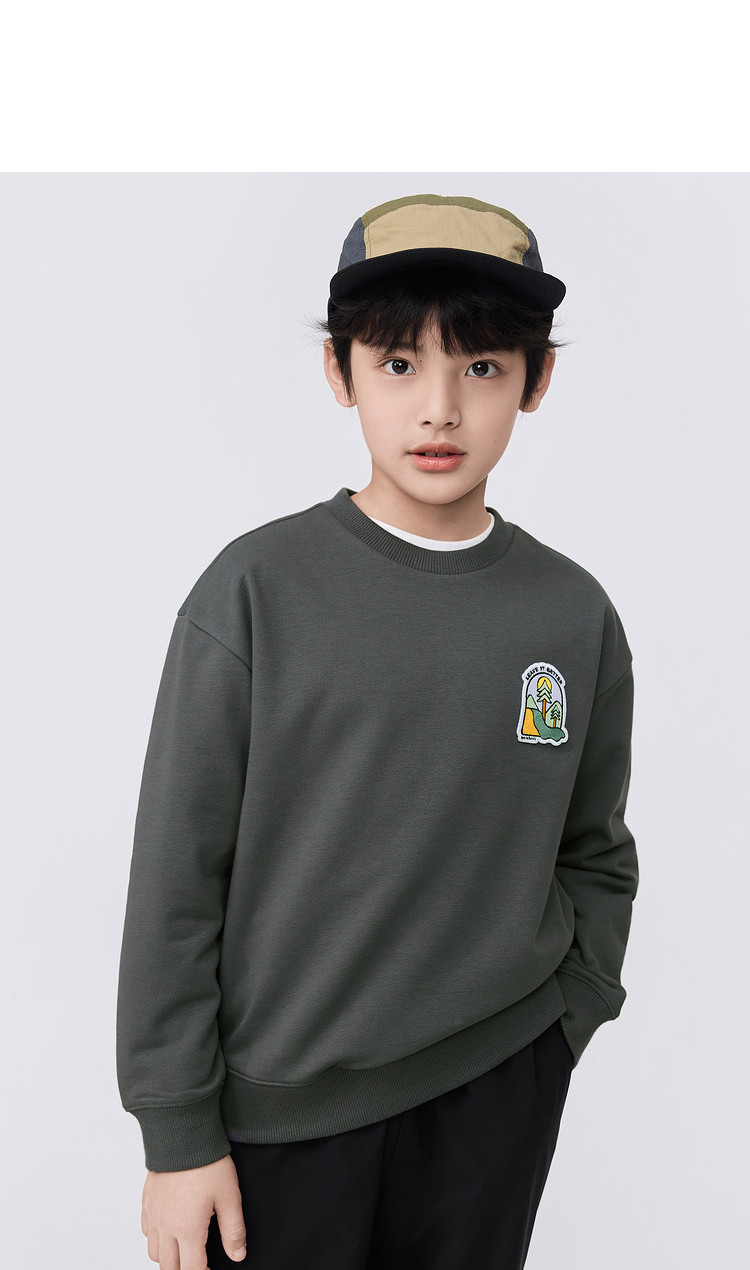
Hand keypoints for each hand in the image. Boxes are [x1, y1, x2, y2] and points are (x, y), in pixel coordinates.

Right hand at [141, 1154, 246, 1268]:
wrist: (183, 1133)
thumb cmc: (207, 1162)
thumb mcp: (229, 1196)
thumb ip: (234, 1230)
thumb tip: (238, 1255)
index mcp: (187, 1230)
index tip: (211, 1269)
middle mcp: (166, 1226)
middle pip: (169, 1268)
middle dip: (184, 1269)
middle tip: (198, 1262)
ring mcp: (153, 1214)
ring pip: (154, 1253)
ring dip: (168, 1257)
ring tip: (184, 1248)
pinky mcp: (147, 1201)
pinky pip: (146, 1231)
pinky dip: (156, 1238)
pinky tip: (169, 1228)